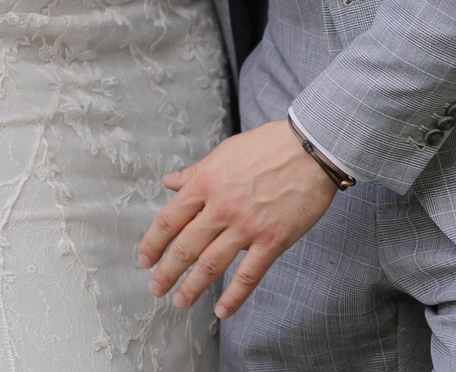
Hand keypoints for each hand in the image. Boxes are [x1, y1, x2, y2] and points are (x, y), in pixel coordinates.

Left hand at [139, 121, 337, 318]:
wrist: (310, 149)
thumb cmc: (267, 146)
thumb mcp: (224, 153)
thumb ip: (195, 172)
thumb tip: (170, 182)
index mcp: (205, 183)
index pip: (169, 219)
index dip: (153, 242)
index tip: (145, 259)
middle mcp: (221, 207)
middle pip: (185, 247)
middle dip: (167, 271)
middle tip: (155, 288)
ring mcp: (246, 226)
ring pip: (211, 264)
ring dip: (193, 287)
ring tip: (180, 301)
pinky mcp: (272, 240)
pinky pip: (249, 274)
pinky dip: (234, 296)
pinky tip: (222, 310)